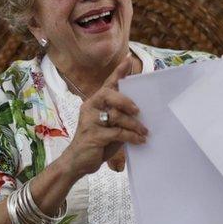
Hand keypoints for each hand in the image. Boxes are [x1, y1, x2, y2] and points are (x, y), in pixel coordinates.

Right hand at [61, 59, 146, 177]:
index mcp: (94, 103)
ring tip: (144, 131)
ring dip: (134, 125)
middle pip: (108, 94)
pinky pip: (117, 132)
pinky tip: (140, 140)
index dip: (118, 72)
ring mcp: (90, 121)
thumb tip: (140, 111)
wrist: (77, 162)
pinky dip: (131, 136)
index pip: (107, 84)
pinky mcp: (94, 135)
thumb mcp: (108, 127)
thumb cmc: (96, 143)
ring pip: (116, 116)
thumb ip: (118, 117)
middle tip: (138, 111)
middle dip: (126, 101)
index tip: (128, 61)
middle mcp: (90, 108)